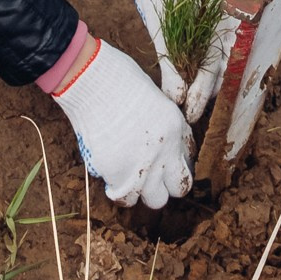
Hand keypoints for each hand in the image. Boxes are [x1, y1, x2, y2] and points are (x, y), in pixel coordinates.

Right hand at [50, 38, 192, 206]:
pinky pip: (123, 197)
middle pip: (178, 189)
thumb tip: (162, 142)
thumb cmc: (118, 79)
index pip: (187, 161)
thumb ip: (163, 125)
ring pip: (154, 200)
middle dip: (167, 184)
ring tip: (129, 175)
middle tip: (150, 174)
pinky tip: (112, 175)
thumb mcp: (155, 98)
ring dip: (143, 190)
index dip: (174, 164)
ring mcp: (142, 166)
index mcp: (176, 129)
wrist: (92, 81)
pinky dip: (118, 190)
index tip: (162, 162)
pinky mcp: (117, 174)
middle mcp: (165, 152)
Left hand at [124, 0, 235, 118]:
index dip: (200, 94)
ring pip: (217, 56)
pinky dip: (199, 63)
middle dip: (205, 92)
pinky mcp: (208, 12)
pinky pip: (210, 43)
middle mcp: (224, 15)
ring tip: (186, 102)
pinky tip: (186, 77)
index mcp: (218, 16)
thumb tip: (176, 99)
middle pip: (221, 65)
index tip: (188, 115)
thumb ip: (170, 61)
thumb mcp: (157, 22)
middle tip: (187, 114)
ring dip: (203, 80)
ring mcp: (218, 13)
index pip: (214, 66)